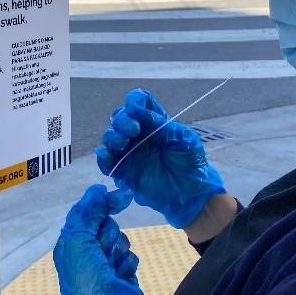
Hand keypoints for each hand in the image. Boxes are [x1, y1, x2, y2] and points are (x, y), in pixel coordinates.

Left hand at [52, 183, 147, 294]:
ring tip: (112, 268)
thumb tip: (98, 189)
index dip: (103, 203)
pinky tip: (121, 276)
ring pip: (120, 239)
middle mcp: (87, 250)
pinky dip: (127, 264)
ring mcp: (106, 262)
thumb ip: (88, 212)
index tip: (122, 197)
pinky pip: (130, 256)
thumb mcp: (80, 240)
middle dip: (108, 235)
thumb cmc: (87, 278)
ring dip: (118, 251)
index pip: (88, 212)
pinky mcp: (122, 272)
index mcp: (72, 241)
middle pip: (107, 224)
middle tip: (102, 250)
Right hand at [95, 88, 225, 229]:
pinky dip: (103, 158)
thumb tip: (138, 113)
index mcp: (154, 121)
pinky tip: (106, 155)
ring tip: (122, 142)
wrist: (192, 193)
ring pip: (111, 137)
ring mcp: (129, 152)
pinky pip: (107, 163)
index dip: (134, 100)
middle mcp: (138, 134)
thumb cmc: (191, 162)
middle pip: (120, 117)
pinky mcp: (123, 172)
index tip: (136, 107)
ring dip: (112, 136)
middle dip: (122, 120)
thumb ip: (161, 125)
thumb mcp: (183, 139)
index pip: (139, 102)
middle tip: (133, 129)